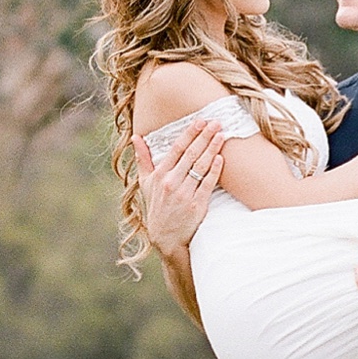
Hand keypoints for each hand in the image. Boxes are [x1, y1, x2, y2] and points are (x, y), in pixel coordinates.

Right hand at [134, 112, 224, 253]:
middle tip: (216, 122)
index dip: (189, 133)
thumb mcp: (145, 183)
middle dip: (204, 136)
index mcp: (159, 175)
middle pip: (191, 154)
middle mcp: (171, 183)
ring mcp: (184, 194)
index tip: (200, 121)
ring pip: (200, 167)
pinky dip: (214, 170)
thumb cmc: (156, 208)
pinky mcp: (197, 205)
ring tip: (221, 135)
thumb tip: (136, 137)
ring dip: (212, 149)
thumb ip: (143, 159)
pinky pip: (207, 184)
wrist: (165, 238)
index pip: (176, 149)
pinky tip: (221, 158)